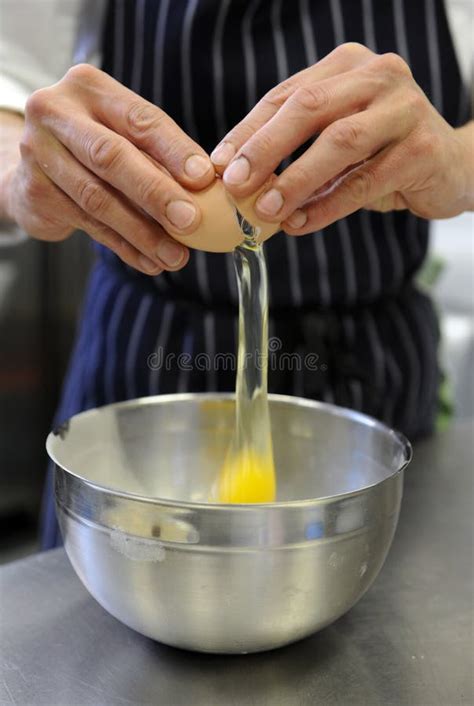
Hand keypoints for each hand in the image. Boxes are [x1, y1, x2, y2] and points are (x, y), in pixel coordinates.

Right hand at [1, 65, 214, 272]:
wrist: (34, 169)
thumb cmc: (95, 147)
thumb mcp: (124, 136)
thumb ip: (159, 156)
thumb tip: (206, 189)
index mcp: (89, 87)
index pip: (139, 118)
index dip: (174, 150)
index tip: (204, 179)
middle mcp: (56, 112)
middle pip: (111, 156)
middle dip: (156, 193)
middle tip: (190, 222)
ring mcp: (38, 151)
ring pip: (98, 198)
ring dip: (143, 233)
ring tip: (175, 256)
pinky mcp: (34, 191)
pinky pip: (89, 225)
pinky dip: (124, 247)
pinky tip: (149, 262)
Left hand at [211, 43, 473, 234]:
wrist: (451, 166)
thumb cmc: (383, 153)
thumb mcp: (336, 139)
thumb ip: (297, 148)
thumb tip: (236, 179)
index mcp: (348, 66)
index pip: (286, 95)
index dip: (247, 131)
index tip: (216, 164)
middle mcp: (378, 76)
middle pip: (310, 107)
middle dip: (265, 148)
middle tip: (233, 184)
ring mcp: (405, 109)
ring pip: (340, 141)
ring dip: (296, 179)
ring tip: (265, 210)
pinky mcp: (423, 149)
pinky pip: (365, 181)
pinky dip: (328, 205)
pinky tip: (300, 224)